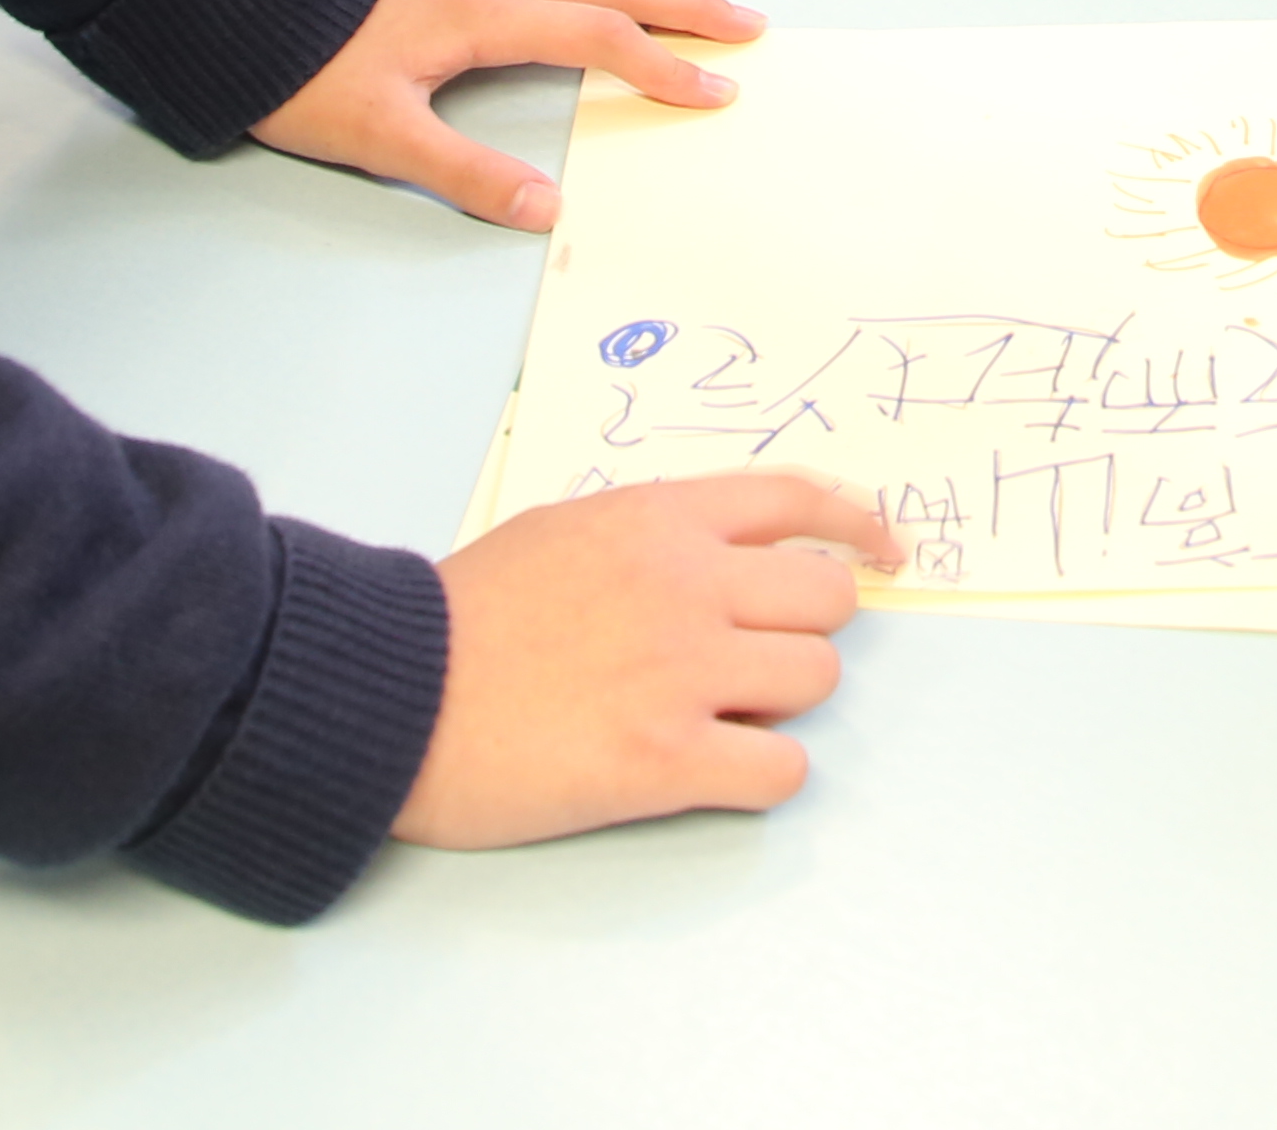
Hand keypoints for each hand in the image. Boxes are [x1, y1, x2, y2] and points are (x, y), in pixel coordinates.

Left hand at [248, 0, 757, 227]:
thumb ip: (468, 173)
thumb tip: (547, 209)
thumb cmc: (311, 75)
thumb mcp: (384, 138)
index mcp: (488, 16)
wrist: (250, 12)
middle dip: (685, 2)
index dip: (663, 65)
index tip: (714, 91)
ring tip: (697, 1)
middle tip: (747, 25)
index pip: (600, 36)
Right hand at [389, 473, 904, 848]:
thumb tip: (713, 555)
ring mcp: (683, 674)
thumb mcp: (560, 531)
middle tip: (753, 658)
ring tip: (715, 715)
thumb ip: (648, 535)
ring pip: (817, 681)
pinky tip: (712, 771)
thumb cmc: (459, 619)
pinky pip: (781, 770)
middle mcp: (688, 585)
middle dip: (802, 631)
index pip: (799, 500)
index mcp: (660, 519)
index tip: (888, 551)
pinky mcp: (667, 762)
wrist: (388, 695)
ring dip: (779, 702)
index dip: (858, 526)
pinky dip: (760, 775)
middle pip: (827, 601)